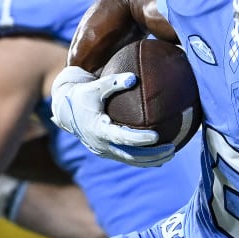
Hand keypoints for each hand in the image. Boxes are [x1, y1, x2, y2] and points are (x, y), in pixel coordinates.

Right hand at [49, 65, 176, 166]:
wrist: (66, 111)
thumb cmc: (83, 95)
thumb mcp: (95, 87)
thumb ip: (113, 83)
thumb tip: (133, 78)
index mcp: (98, 130)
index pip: (122, 138)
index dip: (139, 139)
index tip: (156, 136)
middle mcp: (102, 145)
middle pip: (131, 155)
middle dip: (152, 155)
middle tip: (172, 149)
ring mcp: (104, 151)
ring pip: (131, 160)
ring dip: (151, 160)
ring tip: (171, 154)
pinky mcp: (107, 152)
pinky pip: (128, 158)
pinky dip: (143, 159)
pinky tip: (160, 157)